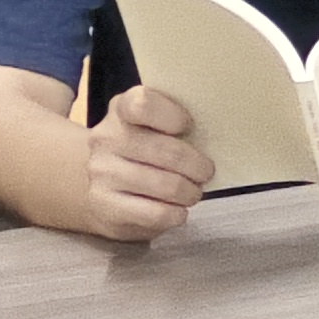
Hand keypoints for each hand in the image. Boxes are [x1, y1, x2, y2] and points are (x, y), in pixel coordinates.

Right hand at [78, 85, 211, 241]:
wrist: (100, 186)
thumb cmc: (143, 150)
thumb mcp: (154, 124)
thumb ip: (177, 120)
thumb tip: (218, 130)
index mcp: (122, 109)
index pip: (143, 104)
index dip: (172, 116)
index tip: (187, 126)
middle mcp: (106, 139)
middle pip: (169, 152)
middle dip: (198, 167)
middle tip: (205, 172)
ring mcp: (102, 173)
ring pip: (167, 185)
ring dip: (190, 192)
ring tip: (192, 192)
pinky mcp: (105, 206)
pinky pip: (157, 214)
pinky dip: (176, 214)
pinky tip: (177, 210)